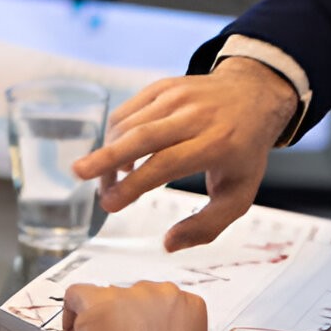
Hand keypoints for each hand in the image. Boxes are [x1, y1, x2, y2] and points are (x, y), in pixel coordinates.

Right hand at [62, 282, 205, 330]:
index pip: (77, 294)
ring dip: (143, 314)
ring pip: (145, 296)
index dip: (76, 313)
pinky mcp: (191, 303)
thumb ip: (85, 329)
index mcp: (101, 305)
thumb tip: (80, 328)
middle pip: (114, 294)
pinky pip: (173, 302)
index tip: (81, 325)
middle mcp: (132, 293)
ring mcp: (164, 295)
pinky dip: (170, 316)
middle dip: (115, 315)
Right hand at [72, 57, 296, 250]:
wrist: (252, 96)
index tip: (110, 204)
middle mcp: (195, 116)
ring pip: (129, 124)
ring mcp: (176, 96)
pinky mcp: (162, 86)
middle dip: (106, 156)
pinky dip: (115, 135)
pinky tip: (119, 156)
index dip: (136, 184)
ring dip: (109, 152)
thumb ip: (206, 225)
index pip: (167, 163)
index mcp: (217, 144)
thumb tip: (168, 244)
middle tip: (78, 174)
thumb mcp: (239, 195)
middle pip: (142, 136)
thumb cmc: (243, 152)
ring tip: (105, 180)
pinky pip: (127, 111)